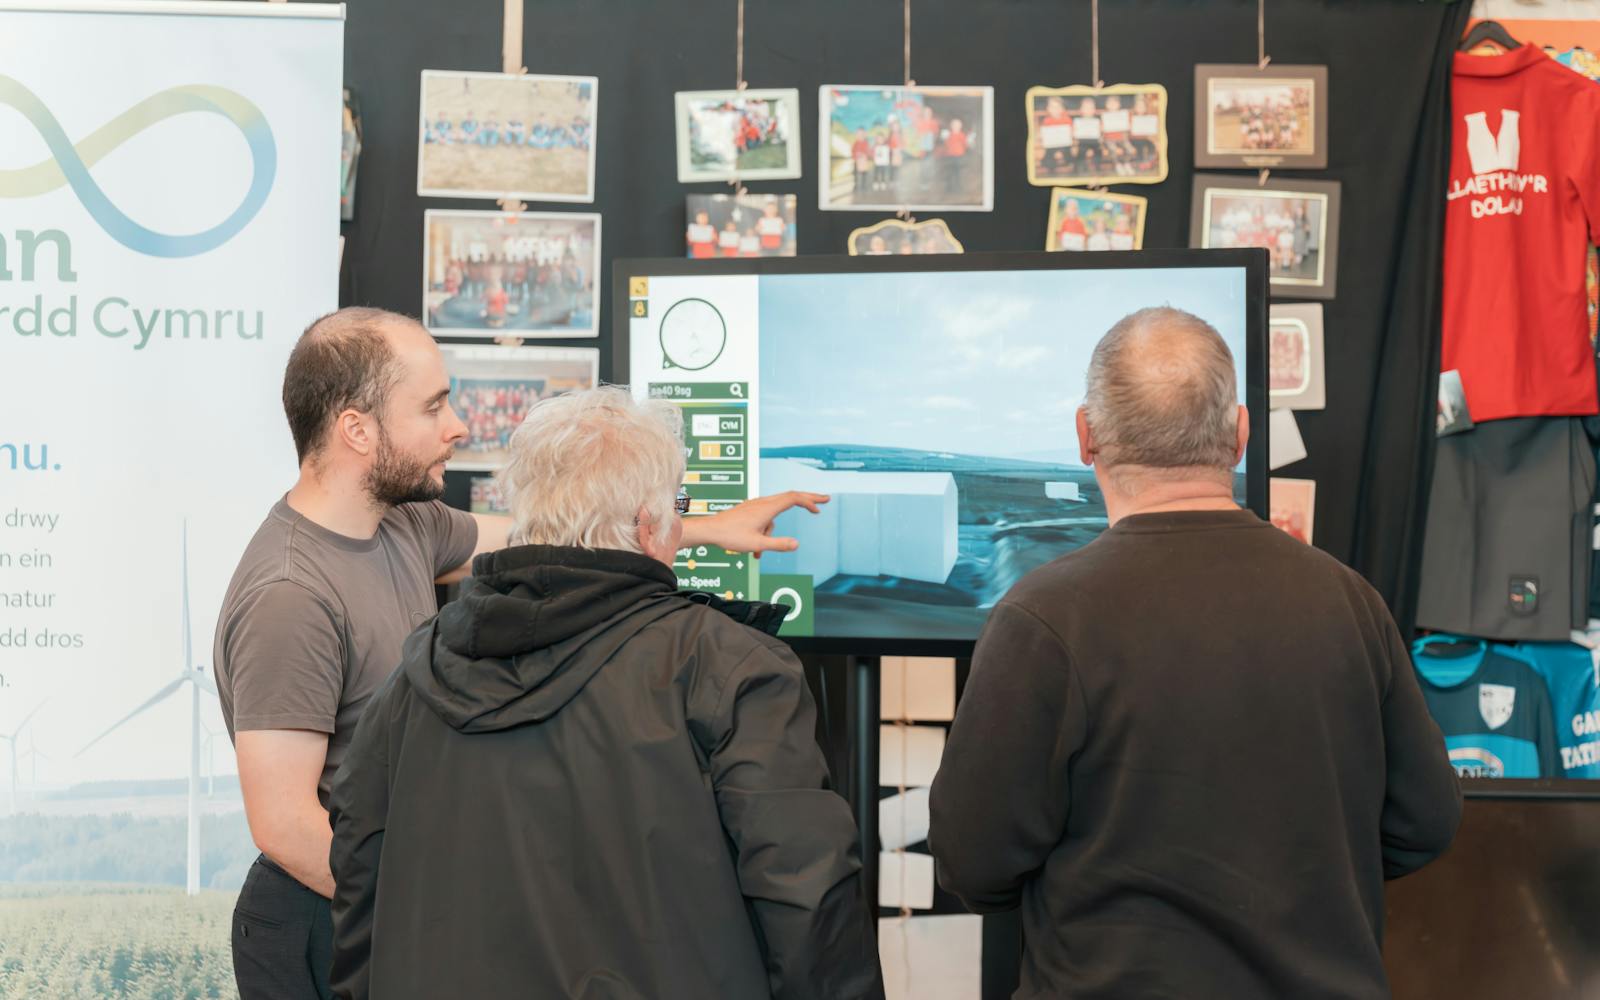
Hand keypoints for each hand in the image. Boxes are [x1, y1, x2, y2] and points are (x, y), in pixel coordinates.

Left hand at [682, 492, 829, 555]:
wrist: (710, 530)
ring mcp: (756, 505)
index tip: (820, 506)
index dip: (809, 501)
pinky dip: (766, 531)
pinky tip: (755, 548)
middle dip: (808, 499)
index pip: (794, 498)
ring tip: (758, 552)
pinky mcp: (750, 510)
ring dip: (772, 533)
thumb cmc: (731, 536)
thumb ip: (778, 544)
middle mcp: (763, 503)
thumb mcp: (757, 544)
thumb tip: (796, 544)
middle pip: (790, 496)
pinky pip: (765, 519)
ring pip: (774, 515)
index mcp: (767, 508)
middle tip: (825, 499)